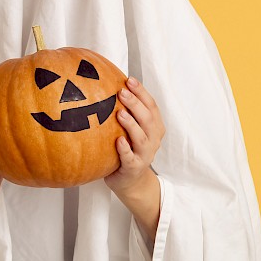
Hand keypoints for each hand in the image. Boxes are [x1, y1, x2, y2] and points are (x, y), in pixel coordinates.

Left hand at [105, 76, 164, 198]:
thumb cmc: (128, 147)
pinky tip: (118, 140)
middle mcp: (153, 139)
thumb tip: (106, 83)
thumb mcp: (130, 127)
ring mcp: (145, 155)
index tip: (129, 79)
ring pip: (142, 138)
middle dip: (136, 104)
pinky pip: (130, 158)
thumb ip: (125, 110)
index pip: (151, 105)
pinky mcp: (134, 168)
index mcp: (154, 126)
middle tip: (121, 91)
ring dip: (132, 124)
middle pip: (148, 119)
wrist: (131, 180)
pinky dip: (125, 149)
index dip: (142, 92)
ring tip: (119, 113)